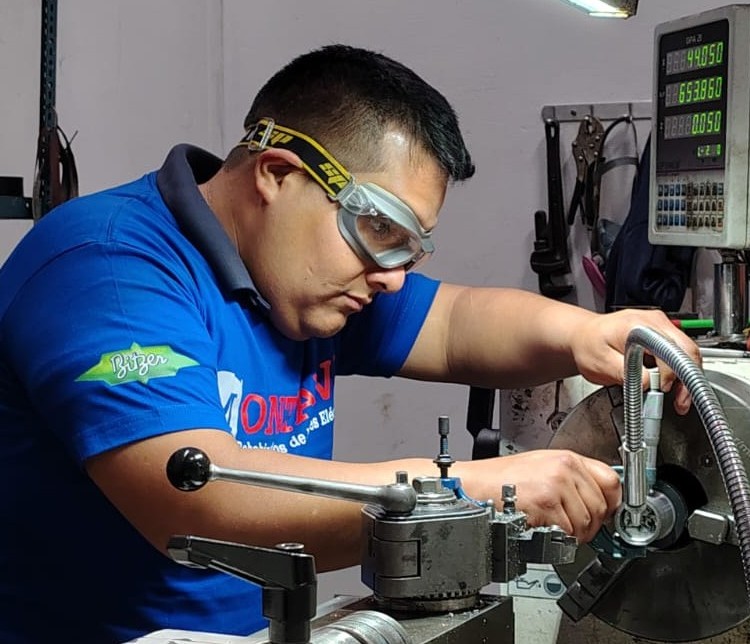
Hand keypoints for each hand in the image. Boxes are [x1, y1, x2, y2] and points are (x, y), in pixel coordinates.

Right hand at [458, 449, 620, 542]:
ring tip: (552, 525)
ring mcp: (556, 485)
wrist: (474, 486)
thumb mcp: (541, 466)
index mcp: (565, 457)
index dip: (613, 501)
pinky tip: (542, 527)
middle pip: (601, 507)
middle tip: (570, 524)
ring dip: (573, 534)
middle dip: (590, 523)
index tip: (610, 512)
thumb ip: (571, 478)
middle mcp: (564, 468)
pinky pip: (568, 533)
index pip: (611, 480)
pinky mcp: (546, 504)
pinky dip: (558, 538)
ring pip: (587, 524)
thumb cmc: (499, 479)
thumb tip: (597, 498)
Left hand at [569, 308, 699, 414]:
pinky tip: (672, 386)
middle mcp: (652, 321)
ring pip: (687, 352)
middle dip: (688, 379)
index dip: (671, 372)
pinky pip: (679, 352)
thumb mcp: (600, 364)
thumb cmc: (588, 346)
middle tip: (681, 401)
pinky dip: (680, 370)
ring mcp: (659, 325)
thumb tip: (648, 383)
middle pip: (687, 349)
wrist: (582, 335)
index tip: (663, 389)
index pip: (669, 349)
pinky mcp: (660, 333)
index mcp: (637, 326)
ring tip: (679, 399)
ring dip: (686, 377)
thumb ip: (624, 373)